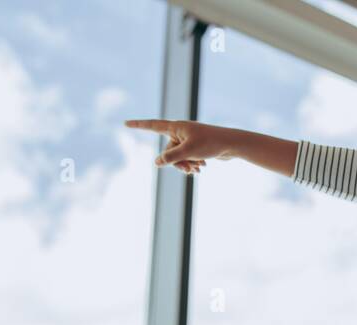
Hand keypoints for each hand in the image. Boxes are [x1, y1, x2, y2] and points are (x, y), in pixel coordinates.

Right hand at [123, 118, 238, 173]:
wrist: (231, 145)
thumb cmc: (211, 144)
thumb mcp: (188, 152)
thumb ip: (170, 158)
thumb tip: (156, 163)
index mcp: (176, 127)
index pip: (152, 125)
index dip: (138, 125)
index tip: (125, 123)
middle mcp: (180, 132)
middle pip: (167, 151)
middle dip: (177, 162)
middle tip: (190, 168)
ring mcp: (187, 140)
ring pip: (177, 158)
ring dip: (186, 165)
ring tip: (198, 168)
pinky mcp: (194, 147)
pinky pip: (186, 159)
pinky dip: (192, 164)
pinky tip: (201, 168)